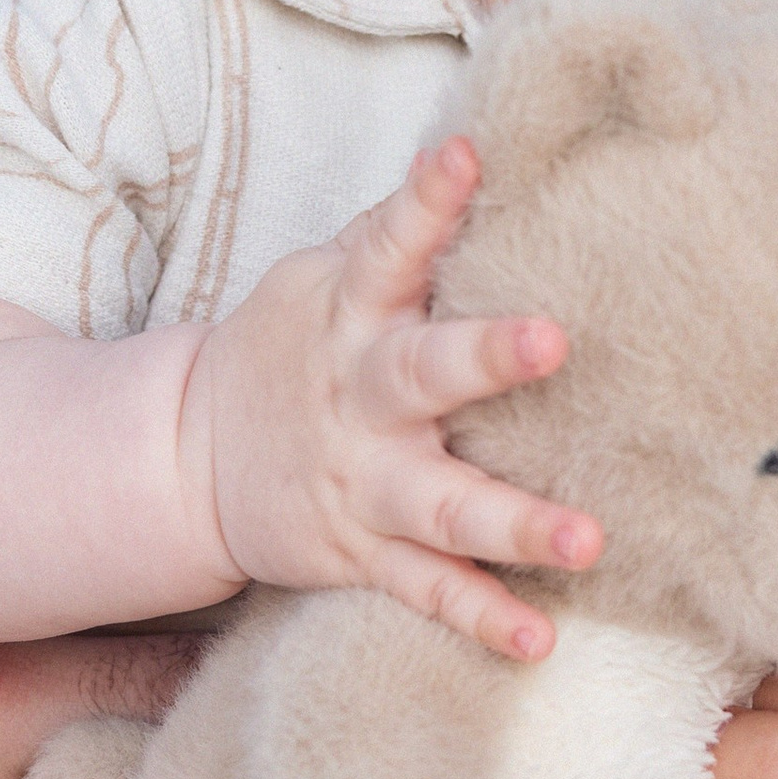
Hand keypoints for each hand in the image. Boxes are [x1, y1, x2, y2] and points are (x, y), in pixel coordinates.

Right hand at [184, 137, 601, 659]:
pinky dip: (481, 618)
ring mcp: (363, 482)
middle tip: (554, 339)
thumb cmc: (295, 346)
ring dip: (513, 522)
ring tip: (588, 539)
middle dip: (485, 358)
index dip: (428, 199)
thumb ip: (405, 230)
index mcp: (352, 312)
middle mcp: (360, 396)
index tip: (468, 156)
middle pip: (422, 372)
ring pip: (441, 504)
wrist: (190, 459)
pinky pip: (429, 590)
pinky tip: (538, 639)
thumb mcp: (326, 276)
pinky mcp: (364, 554)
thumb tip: (493, 139)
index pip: (391, 243)